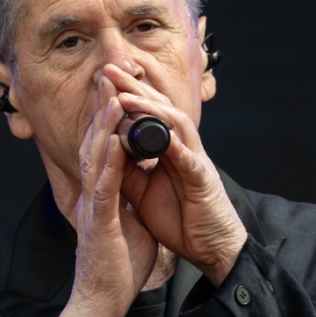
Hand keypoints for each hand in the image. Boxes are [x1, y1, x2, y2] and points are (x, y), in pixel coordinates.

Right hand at [50, 74, 159, 316]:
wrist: (102, 302)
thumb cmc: (116, 268)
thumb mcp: (128, 225)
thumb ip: (130, 201)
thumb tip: (139, 186)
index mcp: (101, 194)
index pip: (103, 147)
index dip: (108, 118)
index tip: (116, 90)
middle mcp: (93, 194)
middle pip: (94, 142)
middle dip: (102, 108)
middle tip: (108, 76)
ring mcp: (93, 206)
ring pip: (96, 157)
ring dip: (104, 125)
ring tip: (114, 96)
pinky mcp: (100, 223)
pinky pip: (104, 187)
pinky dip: (109, 161)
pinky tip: (115, 141)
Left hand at [104, 63, 247, 285]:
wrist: (211, 248)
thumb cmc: (182, 219)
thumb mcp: (145, 190)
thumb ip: (129, 168)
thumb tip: (108, 149)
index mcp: (169, 150)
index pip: (148, 113)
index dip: (128, 93)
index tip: (104, 77)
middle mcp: (184, 149)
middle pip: (162, 109)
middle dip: (136, 87)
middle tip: (111, 68)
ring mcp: (196, 163)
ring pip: (178, 126)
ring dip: (153, 110)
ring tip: (127, 97)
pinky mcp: (203, 183)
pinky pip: (191, 161)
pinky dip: (177, 147)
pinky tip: (162, 137)